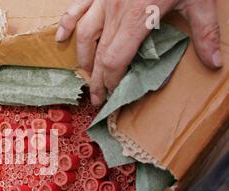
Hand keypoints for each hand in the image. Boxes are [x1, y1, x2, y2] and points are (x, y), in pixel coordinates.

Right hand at [56, 0, 221, 105]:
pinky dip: (66, 24)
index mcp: (137, 18)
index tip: (111, 94)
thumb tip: (214, 63)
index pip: (114, 60)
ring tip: (86, 74)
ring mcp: (104, 1)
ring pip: (84, 35)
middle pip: (98, 54)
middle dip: (95, 79)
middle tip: (97, 97)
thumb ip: (205, 32)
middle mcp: (115, 12)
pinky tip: (60, 38)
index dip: (109, 81)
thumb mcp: (199, 0)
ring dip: (83, 58)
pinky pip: (76, 9)